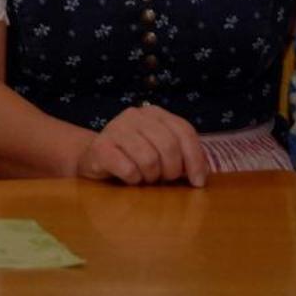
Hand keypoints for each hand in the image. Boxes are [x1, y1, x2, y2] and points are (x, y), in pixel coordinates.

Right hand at [76, 104, 208, 187]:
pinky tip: (129, 177)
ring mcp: (116, 128)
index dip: (195, 158)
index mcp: (155, 113)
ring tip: (144, 177)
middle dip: (171, 170)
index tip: (198, 182)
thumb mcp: (160, 150)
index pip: (184, 131)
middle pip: (169, 146)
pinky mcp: (100, 147)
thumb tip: (201, 174)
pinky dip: (133, 180)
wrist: (93, 158)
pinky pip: (128, 169)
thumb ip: (181, 155)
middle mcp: (136, 115)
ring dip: (150, 176)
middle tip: (164, 179)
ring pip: (149, 159)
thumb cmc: (133, 156)